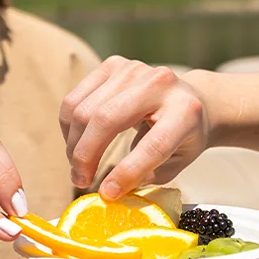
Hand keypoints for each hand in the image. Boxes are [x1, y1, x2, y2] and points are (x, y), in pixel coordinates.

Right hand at [59, 56, 209, 198]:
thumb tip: (108, 190)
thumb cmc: (183, 136)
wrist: (189, 97)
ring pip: (84, 109)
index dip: (127, 172)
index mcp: (185, 111)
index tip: (107, 194)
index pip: (153, 145)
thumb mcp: (177, 161)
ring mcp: (133, 69)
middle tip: (81, 181)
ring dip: (74, 144)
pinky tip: (77, 143)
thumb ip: (146, 176)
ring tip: (78, 166)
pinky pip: (75, 98)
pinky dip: (69, 126)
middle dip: (86, 156)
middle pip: (107, 119)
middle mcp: (160, 83)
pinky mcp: (112, 65)